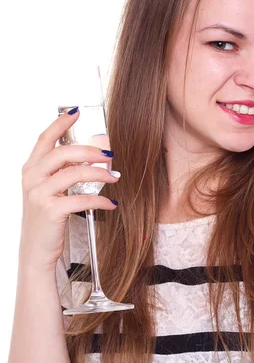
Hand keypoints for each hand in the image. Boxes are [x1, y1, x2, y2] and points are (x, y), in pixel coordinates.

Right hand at [20, 109, 119, 269]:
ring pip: (73, 173)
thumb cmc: (47, 219)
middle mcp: (32, 179)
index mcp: (31, 170)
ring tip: (114, 177)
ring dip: (98, 173)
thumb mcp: (51, 191)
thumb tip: (92, 157)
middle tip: (109, 154)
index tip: (76, 112)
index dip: (60, 123)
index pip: (44, 140)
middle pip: (62, 153)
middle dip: (89, 150)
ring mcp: (39, 195)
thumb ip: (63, 172)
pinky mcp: (50, 211)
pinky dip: (100, 199)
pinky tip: (111, 202)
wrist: (36, 250)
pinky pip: (80, 199)